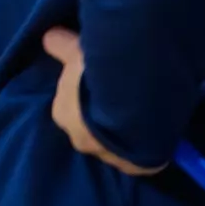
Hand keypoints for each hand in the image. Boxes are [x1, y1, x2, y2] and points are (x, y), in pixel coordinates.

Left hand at [42, 28, 165, 176]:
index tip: (101, 83)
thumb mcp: (76, 51)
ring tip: (143, 114)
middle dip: (104, 116)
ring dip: (126, 133)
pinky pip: (141, 158)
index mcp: (62, 115)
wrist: (135, 100)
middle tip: (124, 98)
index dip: (85, 94)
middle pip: (91, 128)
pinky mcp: (136, 168)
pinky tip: (155, 131)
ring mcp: (108, 157)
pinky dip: (147, 147)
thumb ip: (59, 45)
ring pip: (116, 144)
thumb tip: (49, 37)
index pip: (69, 106)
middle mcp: (80, 140)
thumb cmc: (98, 74)